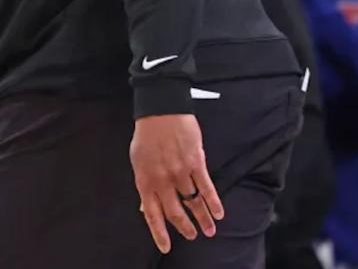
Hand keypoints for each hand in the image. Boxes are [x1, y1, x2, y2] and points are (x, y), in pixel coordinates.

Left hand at [130, 114, 223, 253]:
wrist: (161, 110)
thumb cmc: (147, 135)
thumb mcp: (138, 162)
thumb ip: (144, 185)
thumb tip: (145, 207)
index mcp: (145, 180)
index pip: (152, 214)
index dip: (159, 233)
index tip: (166, 247)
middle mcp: (162, 180)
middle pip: (176, 212)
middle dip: (185, 228)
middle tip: (192, 236)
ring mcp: (180, 172)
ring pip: (193, 203)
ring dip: (203, 219)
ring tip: (210, 230)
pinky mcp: (196, 162)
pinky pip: (206, 188)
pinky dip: (214, 203)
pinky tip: (219, 213)